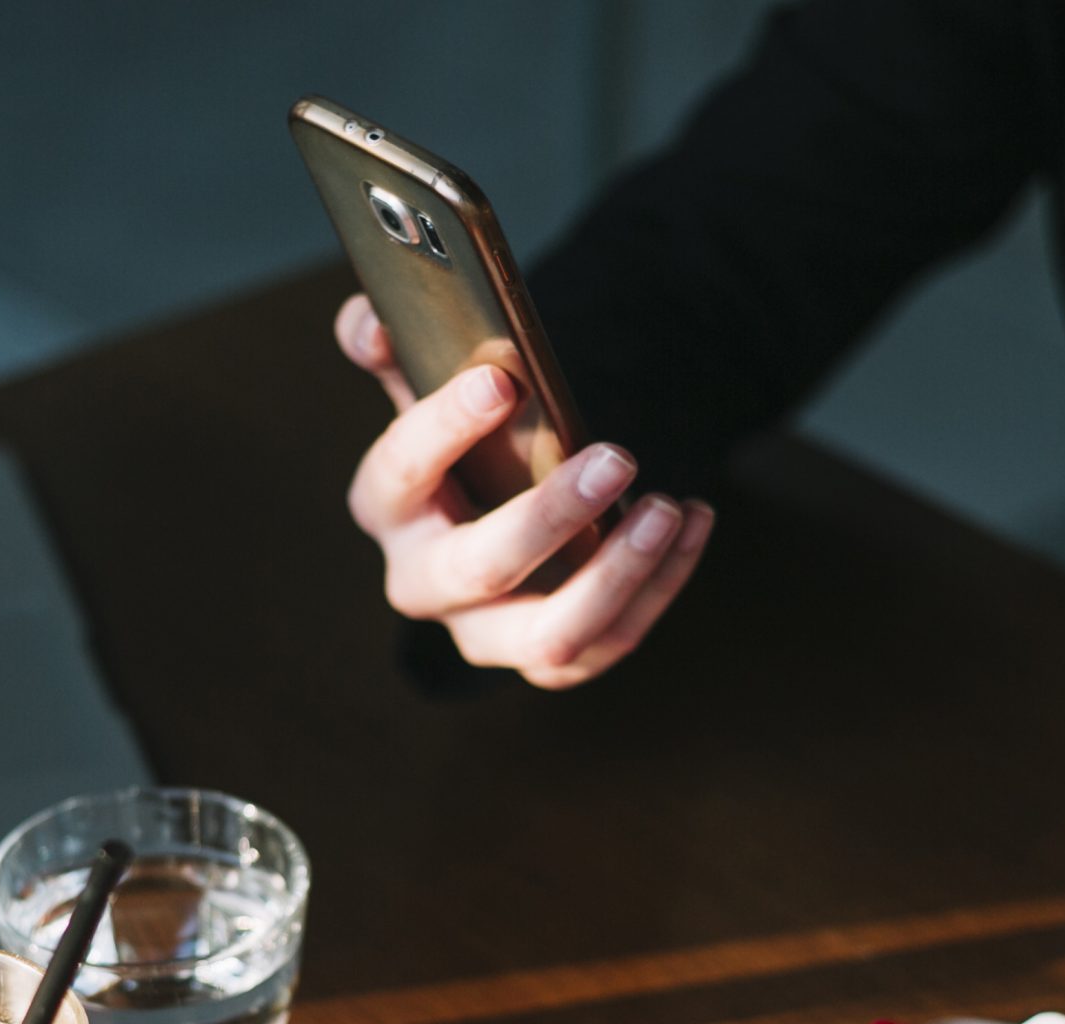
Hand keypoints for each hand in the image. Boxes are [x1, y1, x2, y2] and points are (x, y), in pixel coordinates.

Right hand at [334, 295, 713, 688]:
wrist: (497, 513)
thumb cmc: (465, 444)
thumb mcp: (424, 390)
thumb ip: (392, 348)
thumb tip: (371, 324)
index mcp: (387, 507)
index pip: (400, 473)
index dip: (443, 428)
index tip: (500, 381)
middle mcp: (425, 583)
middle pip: (477, 569)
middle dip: (548, 517)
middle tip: (617, 458)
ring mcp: (487, 634)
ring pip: (548, 637)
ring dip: (616, 577)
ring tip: (668, 509)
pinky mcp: (550, 657)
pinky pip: (609, 643)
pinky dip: (660, 587)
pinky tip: (693, 521)